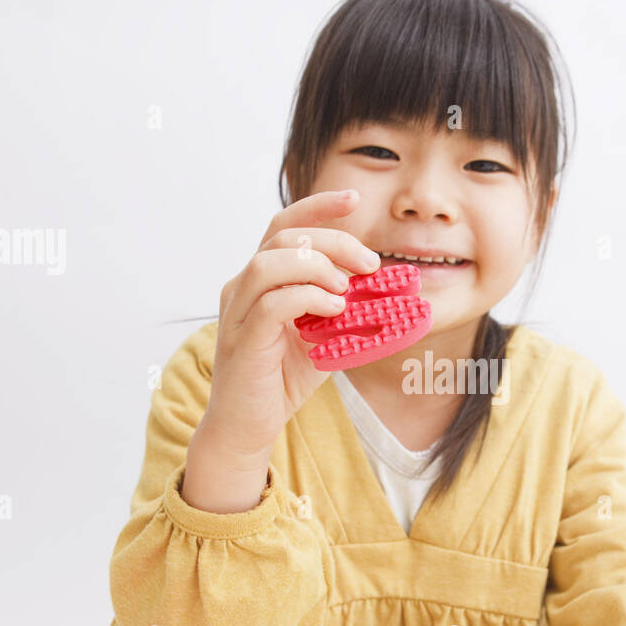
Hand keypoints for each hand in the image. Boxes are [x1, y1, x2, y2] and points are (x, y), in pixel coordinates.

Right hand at [201, 188, 379, 461]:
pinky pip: (271, 302)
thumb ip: (344, 311)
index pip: (285, 225)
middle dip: (334, 241)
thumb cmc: (281, 380)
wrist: (248, 426)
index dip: (318, 206)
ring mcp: (237, 311)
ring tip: (347, 290)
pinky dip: (308, 298)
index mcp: (261, 278)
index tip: (354, 198)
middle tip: (370, 264)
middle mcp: (242, 286)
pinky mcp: (242, 338)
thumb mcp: (322, 337)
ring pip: (270, 262)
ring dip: (318, 267)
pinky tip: (333, 310)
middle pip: (284, 235)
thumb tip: (388, 294)